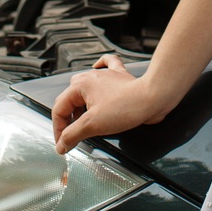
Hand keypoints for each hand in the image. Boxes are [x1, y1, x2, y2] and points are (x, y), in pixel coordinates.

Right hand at [52, 55, 168, 154]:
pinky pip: (107, 66)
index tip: (63, 144)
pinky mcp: (120, 77)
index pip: (59, 109)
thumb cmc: (125, 107)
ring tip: (83, 119)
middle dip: (68, 119)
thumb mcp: (92, 125)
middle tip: (72, 136)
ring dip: (80, 103)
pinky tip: (98, 68)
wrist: (153, 98)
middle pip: (70, 99)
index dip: (58, 129)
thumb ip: (73, 135)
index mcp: (80, 85)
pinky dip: (101, 66)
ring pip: (85, 86)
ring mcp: (106, 76)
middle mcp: (91, 77)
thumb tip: (61, 144)